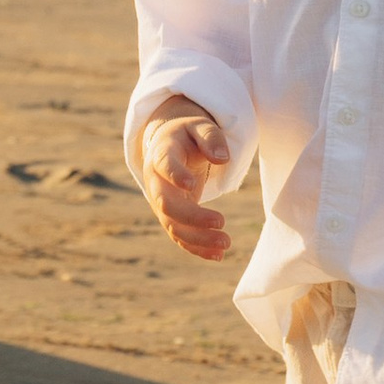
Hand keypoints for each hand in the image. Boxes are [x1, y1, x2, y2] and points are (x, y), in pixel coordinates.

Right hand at [139, 107, 230, 257]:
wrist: (170, 148)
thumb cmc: (188, 136)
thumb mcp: (200, 127)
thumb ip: (211, 138)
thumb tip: (222, 158)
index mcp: (162, 155)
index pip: (164, 166)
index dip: (175, 175)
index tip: (192, 184)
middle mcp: (156, 183)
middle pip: (167, 204)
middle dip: (192, 217)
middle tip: (221, 221)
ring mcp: (161, 204)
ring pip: (174, 226)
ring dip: (198, 238)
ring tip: (226, 243)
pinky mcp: (171, 218)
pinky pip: (180, 237)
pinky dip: (197, 248)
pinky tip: (218, 255)